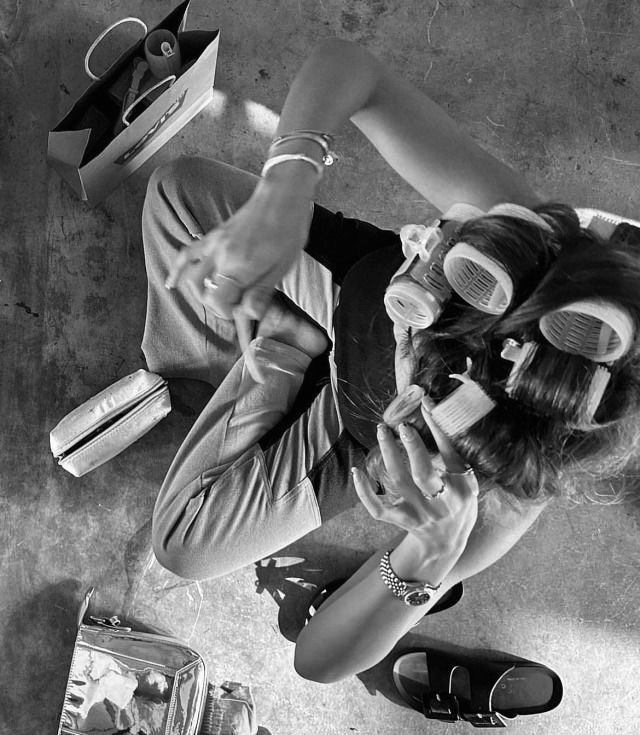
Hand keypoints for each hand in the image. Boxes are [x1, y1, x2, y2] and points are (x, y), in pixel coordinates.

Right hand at [165, 175, 314, 319]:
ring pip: (191, 277)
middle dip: (216, 306)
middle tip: (234, 306)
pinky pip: (186, 254)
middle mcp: (221, 256)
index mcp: (239, 266)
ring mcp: (213, 244)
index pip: (219, 302)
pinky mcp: (212, 236)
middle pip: (204, 293)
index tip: (244, 310)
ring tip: (213, 299)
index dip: (229, 312)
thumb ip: (262, 293)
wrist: (282, 196)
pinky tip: (172, 283)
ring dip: (199, 293)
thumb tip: (251, 315)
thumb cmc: (288, 230)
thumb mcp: (281, 267)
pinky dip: (177, 270)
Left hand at [352, 398, 478, 560]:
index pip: (450, 455)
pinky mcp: (400, 520)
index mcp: (461, 488)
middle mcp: (441, 502)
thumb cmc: (458, 501)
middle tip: (401, 425)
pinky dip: (365, 491)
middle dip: (412, 447)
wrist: (446, 542)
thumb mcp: (466, 480)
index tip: (425, 406)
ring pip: (399, 483)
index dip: (437, 430)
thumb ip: (452, 451)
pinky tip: (358, 471)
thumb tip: (432, 411)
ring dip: (388, 455)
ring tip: (382, 432)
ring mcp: (419, 512)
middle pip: (423, 474)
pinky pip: (377, 508)